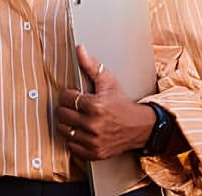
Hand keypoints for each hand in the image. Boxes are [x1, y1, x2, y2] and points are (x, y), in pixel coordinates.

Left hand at [55, 45, 154, 159]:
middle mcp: (93, 125)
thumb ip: (91, 66)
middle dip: (66, 108)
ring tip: (77, 118)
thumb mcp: (109, 81)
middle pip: (62, 114)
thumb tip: (80, 49)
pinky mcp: (94, 153)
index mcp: (96, 106)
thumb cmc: (122, 103)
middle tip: (75, 106)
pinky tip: (81, 131)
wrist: (139, 127)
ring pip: (64, 130)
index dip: (68, 94)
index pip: (66, 98)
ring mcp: (93, 141)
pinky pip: (72, 146)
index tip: (74, 94)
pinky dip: (74, 139)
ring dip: (68, 123)